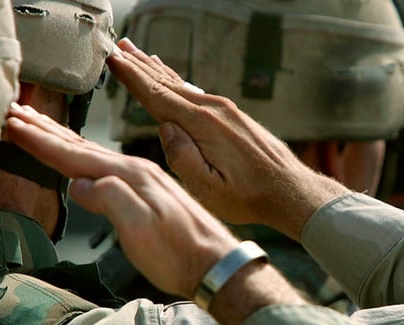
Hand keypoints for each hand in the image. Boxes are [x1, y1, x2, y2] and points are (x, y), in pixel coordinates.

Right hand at [2, 103, 238, 299]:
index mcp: (131, 176)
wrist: (218, 266)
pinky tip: (86, 157)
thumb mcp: (141, 230)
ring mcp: (147, 179)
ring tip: (41, 124)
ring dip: (65, 137)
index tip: (11, 123)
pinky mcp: (152, 192)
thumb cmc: (180, 254)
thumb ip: (110, 200)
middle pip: (83, 145)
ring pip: (96, 152)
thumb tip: (79, 183)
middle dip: (46, 130)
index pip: (76, 154)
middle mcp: (138, 171)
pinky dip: (89, 155)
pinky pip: (110, 163)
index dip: (40, 140)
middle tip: (14, 112)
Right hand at [105, 39, 346, 240]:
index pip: (157, 95)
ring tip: (137, 54)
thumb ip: (182, 159)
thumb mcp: (209, 189)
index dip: (131, 77)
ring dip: (156, 70)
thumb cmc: (250, 197)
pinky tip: (172, 78)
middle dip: (139, 65)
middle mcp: (213, 109)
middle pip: (167, 83)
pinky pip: (196, 92)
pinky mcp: (233, 116)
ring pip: (182, 85)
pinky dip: (177, 82)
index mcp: (202, 125)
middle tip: (117, 47)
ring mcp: (225, 110)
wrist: (291, 191)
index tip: (112, 59)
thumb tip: (165, 129)